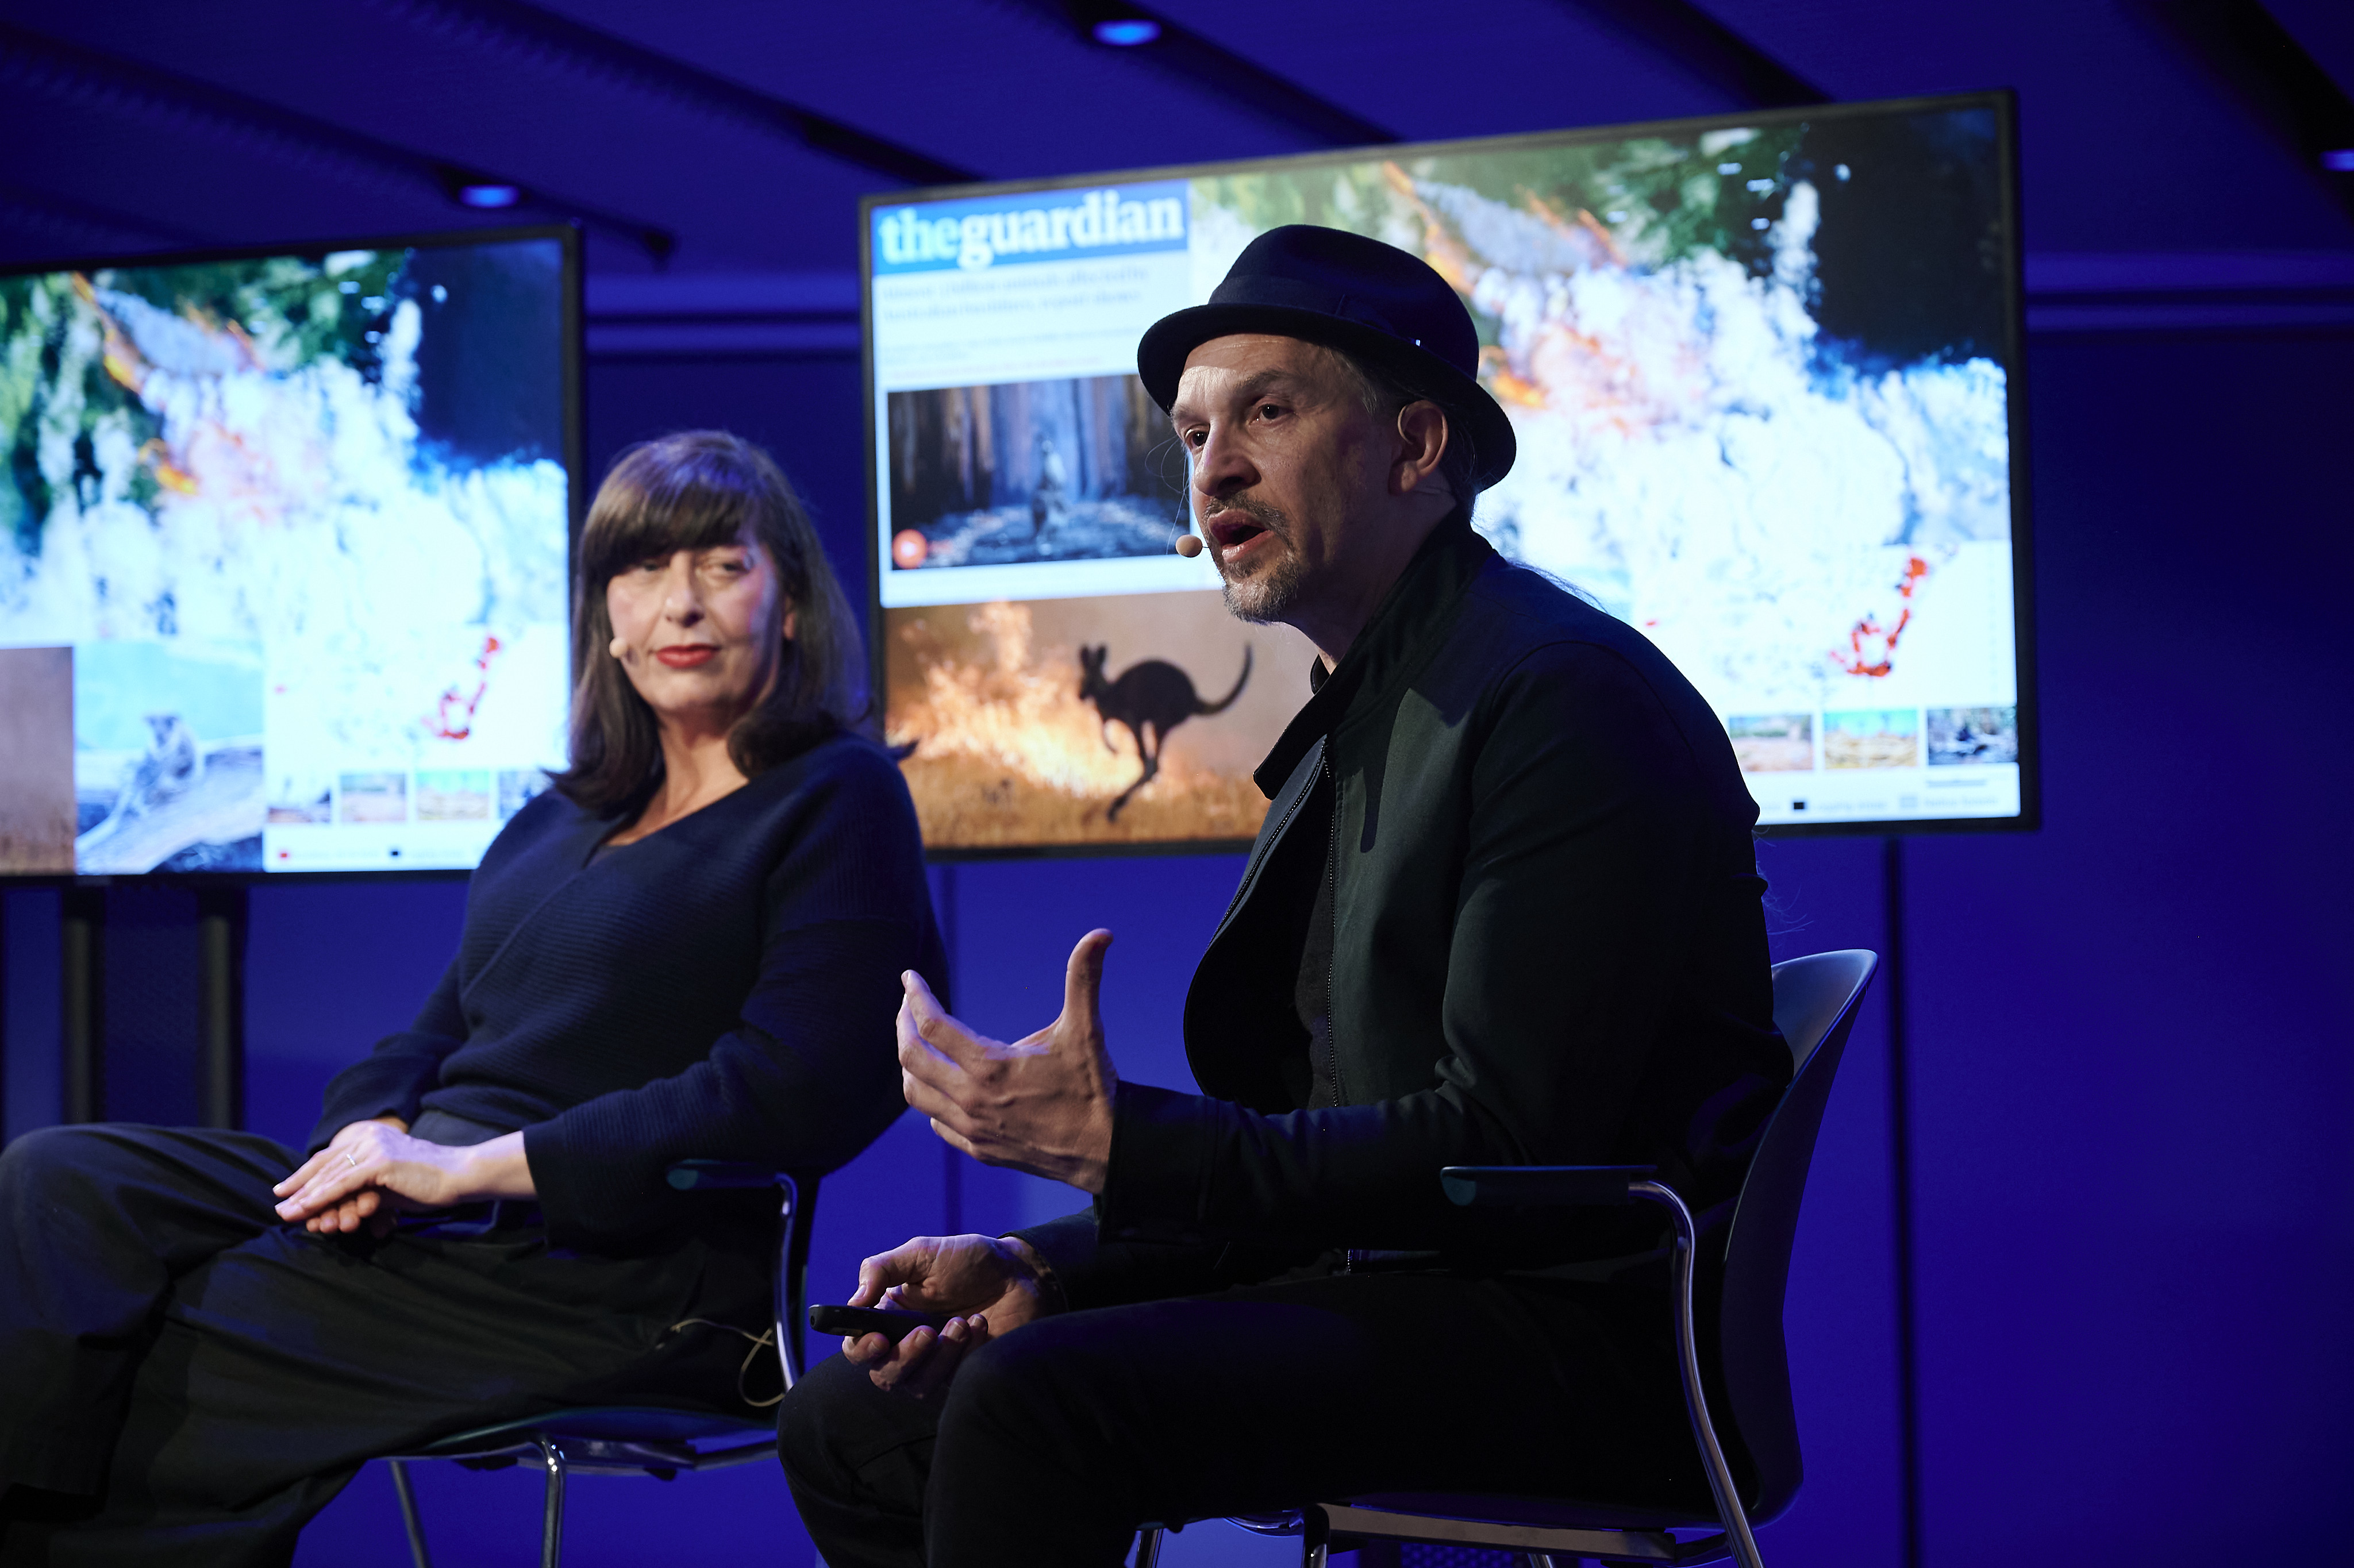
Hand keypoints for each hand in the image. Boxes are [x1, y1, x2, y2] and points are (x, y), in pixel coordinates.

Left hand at [272, 1118, 532, 1234]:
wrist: (459, 1176)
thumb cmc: (428, 1182)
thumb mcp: (387, 1182)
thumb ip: (362, 1186)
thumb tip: (334, 1203)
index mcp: (371, 1135)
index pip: (331, 1157)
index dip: (305, 1175)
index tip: (284, 1190)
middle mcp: (369, 1135)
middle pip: (326, 1166)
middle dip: (299, 1188)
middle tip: (277, 1206)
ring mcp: (374, 1146)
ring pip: (330, 1176)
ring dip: (305, 1198)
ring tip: (286, 1213)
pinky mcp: (380, 1162)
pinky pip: (343, 1184)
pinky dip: (321, 1197)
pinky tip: (305, 1209)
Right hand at [841, 1234, 1055, 1400]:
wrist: (1017, 1273)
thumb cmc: (967, 1261)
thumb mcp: (921, 1253)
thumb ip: (881, 1270)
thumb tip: (854, 1302)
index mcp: (888, 1318)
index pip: (857, 1348)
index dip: (861, 1350)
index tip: (880, 1339)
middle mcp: (906, 1346)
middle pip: (884, 1376)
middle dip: (904, 1357)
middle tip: (928, 1331)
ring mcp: (935, 1364)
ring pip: (917, 1385)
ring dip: (940, 1356)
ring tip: (962, 1322)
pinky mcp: (962, 1375)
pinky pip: (952, 1381)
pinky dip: (965, 1352)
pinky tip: (980, 1324)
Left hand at [899, 930, 1117, 1192]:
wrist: (1106, 1152)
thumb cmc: (1094, 1090)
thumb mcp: (1085, 1030)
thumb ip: (1084, 978)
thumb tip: (1101, 933)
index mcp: (990, 1066)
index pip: (933, 1026)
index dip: (916, 997)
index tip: (909, 978)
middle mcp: (972, 1099)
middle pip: (912, 1059)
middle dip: (903, 1026)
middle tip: (907, 1006)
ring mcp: (972, 1128)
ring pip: (916, 1095)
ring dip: (910, 1064)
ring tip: (916, 1042)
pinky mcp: (979, 1149)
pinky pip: (937, 1122)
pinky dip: (930, 1100)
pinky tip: (940, 1086)